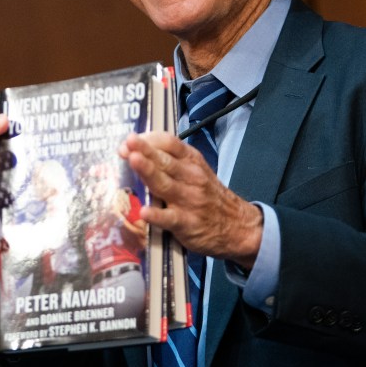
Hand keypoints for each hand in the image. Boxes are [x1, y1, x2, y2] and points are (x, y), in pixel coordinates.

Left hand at [120, 131, 262, 268]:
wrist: (237, 226)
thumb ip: (171, 161)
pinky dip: (157, 215)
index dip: (149, 139)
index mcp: (192, 161)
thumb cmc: (209, 196)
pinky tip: (144, 212)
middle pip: (165, 160)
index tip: (130, 140)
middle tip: (128, 142)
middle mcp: (191, 177)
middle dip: (145, 150)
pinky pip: (170, 218)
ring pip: (165, 184)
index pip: (170, 143)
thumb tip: (138, 152)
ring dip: (148, 172)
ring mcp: (189, 200)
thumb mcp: (197, 171)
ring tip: (133, 161)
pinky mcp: (187, 223)